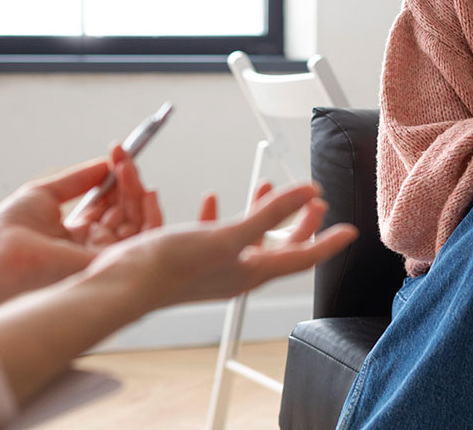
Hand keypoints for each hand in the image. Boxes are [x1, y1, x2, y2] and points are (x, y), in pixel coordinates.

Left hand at [0, 145, 162, 297]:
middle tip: (123, 157)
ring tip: (128, 169)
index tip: (117, 155)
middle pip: (126, 212)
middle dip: (128, 181)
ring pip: (139, 224)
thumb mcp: (44, 194)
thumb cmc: (7, 234)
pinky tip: (147, 192)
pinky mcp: (112, 263)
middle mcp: (92, 247)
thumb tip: (103, 165)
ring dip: (138, 192)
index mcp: (75, 236)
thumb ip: (77, 180)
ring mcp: (103, 257)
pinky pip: (144, 241)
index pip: (108, 207)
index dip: (115, 180)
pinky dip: (152, 215)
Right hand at [91, 183, 357, 311]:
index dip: (328, 242)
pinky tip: (212, 199)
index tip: (351, 231)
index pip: (302, 256)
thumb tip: (308, 192)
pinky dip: (220, 215)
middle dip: (300, 223)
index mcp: (252, 271)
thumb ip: (270, 213)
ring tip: (269, 187)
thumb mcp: (229, 235)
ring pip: (249, 239)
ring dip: (262, 214)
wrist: (122, 285)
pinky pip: (215, 235)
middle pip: (281, 248)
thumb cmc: (172, 267)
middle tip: (316, 201)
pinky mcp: (191, 258)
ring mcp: (214, 267)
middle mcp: (237, 272)